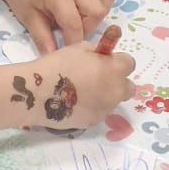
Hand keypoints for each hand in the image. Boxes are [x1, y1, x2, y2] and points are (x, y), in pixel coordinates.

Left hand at [0, 0, 114, 50]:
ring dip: (96, 16)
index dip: (73, 43)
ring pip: (104, 1)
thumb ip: (43, 39)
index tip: (68, 53)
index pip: (74, 24)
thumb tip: (54, 58)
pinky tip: (89, 9)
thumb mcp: (29, 19)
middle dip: (87, 28)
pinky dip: (104, 1)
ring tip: (80, 20)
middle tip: (70, 31)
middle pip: (96, 12)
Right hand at [10, 41, 135, 132]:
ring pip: (113, 101)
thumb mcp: (79, 48)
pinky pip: (99, 112)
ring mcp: (106, 108)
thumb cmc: (58, 65)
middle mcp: (116, 90)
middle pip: (129, 87)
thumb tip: (101, 58)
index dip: (116, 61)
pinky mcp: (94, 121)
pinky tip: (76, 103)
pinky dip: (93, 107)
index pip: (129, 63)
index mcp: (115, 68)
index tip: (104, 62)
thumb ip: (96, 53)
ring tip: (83, 92)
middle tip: (99, 78)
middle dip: (117, 81)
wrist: (39, 93)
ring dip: (105, 95)